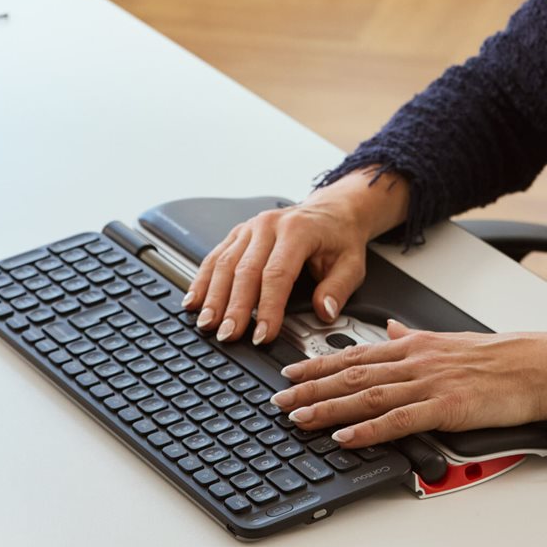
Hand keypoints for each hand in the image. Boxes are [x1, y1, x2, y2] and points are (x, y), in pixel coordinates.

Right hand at [182, 195, 373, 346]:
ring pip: (224, 264)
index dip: (268, 308)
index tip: (263, 335)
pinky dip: (202, 281)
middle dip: (234, 307)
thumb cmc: (339, 238)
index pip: (277, 274)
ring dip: (213, 297)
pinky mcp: (238, 234)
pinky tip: (194, 301)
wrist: (331, 210)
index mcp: (297, 231)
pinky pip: (215, 257)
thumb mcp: (352, 264)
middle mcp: (269, 226)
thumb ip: (338, 289)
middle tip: (228, 336)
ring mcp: (250, 228)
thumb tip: (323, 313)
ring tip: (207, 324)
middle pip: (245, 270)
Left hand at [269, 321, 546, 445]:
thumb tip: (390, 328)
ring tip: (298, 417)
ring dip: (328, 407)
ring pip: (367, 395)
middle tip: (277, 399)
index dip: (316, 363)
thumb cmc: (498, 358)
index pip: (354, 353)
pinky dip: (368, 429)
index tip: (288, 371)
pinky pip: (399, 419)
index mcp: (413, 345)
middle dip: (310, 387)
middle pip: (351, 374)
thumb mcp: (447, 340)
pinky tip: (346, 437)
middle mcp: (414, 360)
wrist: (537, 366)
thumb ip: (413, 337)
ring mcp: (428, 383)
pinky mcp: (446, 406)